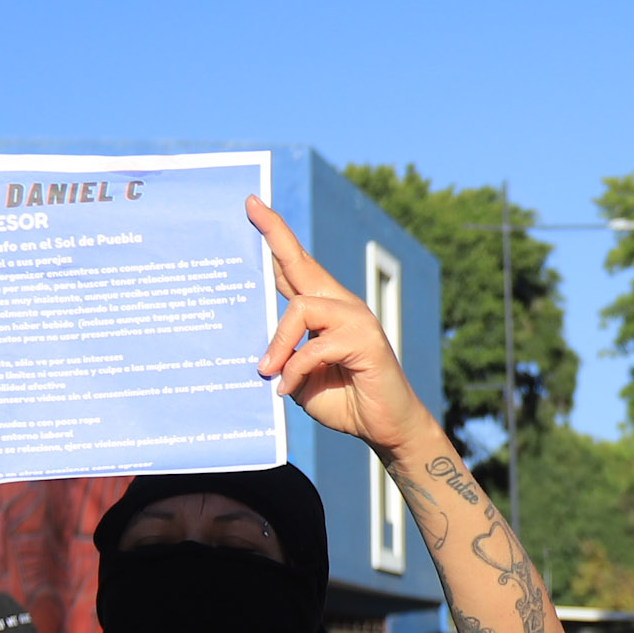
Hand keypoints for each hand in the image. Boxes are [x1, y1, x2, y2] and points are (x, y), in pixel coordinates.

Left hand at [249, 199, 435, 456]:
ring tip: (266, 372)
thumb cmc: (342, 399)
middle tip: (249, 205)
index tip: (252, 205)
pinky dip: (295, 370)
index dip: (275, 236)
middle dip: (274, 233)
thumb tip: (258, 351)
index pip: (295, 267)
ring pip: (302, 307)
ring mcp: (357, 319)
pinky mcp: (366, 341)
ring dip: (278, 343)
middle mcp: (342, 305)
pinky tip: (287, 389)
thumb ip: (283, 356)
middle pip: (302, 263)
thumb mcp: (299, 376)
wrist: (384, 427)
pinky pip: (315, 348)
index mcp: (325, 309)